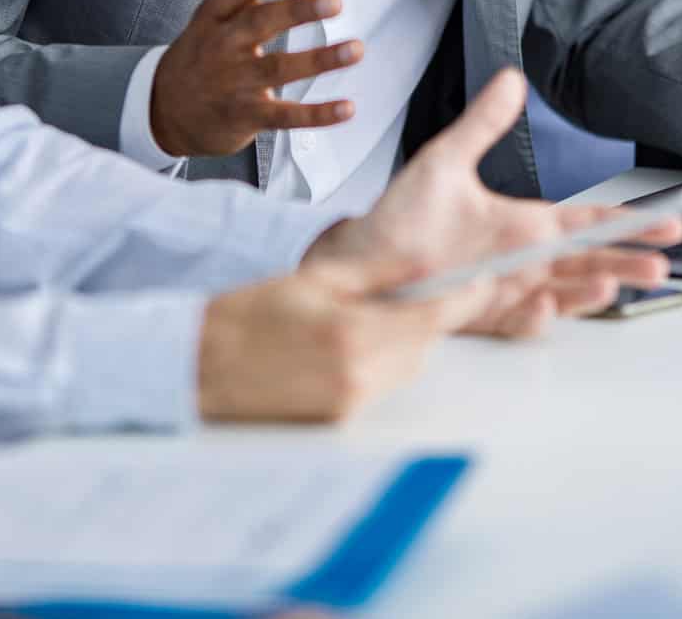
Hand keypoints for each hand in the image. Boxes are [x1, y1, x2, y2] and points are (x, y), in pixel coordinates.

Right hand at [150, 0, 359, 157]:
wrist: (165, 108)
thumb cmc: (206, 42)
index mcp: (218, 11)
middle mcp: (224, 44)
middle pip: (259, 24)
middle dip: (296, 12)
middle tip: (335, 0)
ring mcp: (234, 82)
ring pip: (277, 69)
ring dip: (318, 60)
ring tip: (356, 49)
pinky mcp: (247, 116)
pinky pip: (285, 116)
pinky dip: (316, 114)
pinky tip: (348, 108)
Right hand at [197, 254, 476, 422]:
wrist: (198, 367)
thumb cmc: (249, 316)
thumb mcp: (315, 278)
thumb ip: (377, 272)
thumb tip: (425, 261)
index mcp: (354, 331)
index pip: (436, 317)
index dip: (467, 297)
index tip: (483, 282)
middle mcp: (359, 374)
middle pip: (425, 344)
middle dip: (422, 318)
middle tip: (394, 296)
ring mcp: (350, 402)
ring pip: (406, 367)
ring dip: (399, 343)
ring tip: (355, 321)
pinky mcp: (340, 420)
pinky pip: (380, 387)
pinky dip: (375, 366)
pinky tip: (338, 349)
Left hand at [308, 69, 681, 336]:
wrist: (362, 260)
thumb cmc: (404, 216)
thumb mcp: (446, 160)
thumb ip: (483, 124)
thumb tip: (511, 78)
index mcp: (525, 224)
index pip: (589, 222)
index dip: (627, 222)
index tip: (666, 223)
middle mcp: (523, 260)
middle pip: (587, 263)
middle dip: (624, 263)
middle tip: (659, 265)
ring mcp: (505, 291)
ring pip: (562, 295)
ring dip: (588, 292)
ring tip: (611, 286)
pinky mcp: (480, 316)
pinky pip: (516, 321)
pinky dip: (533, 315)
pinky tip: (542, 303)